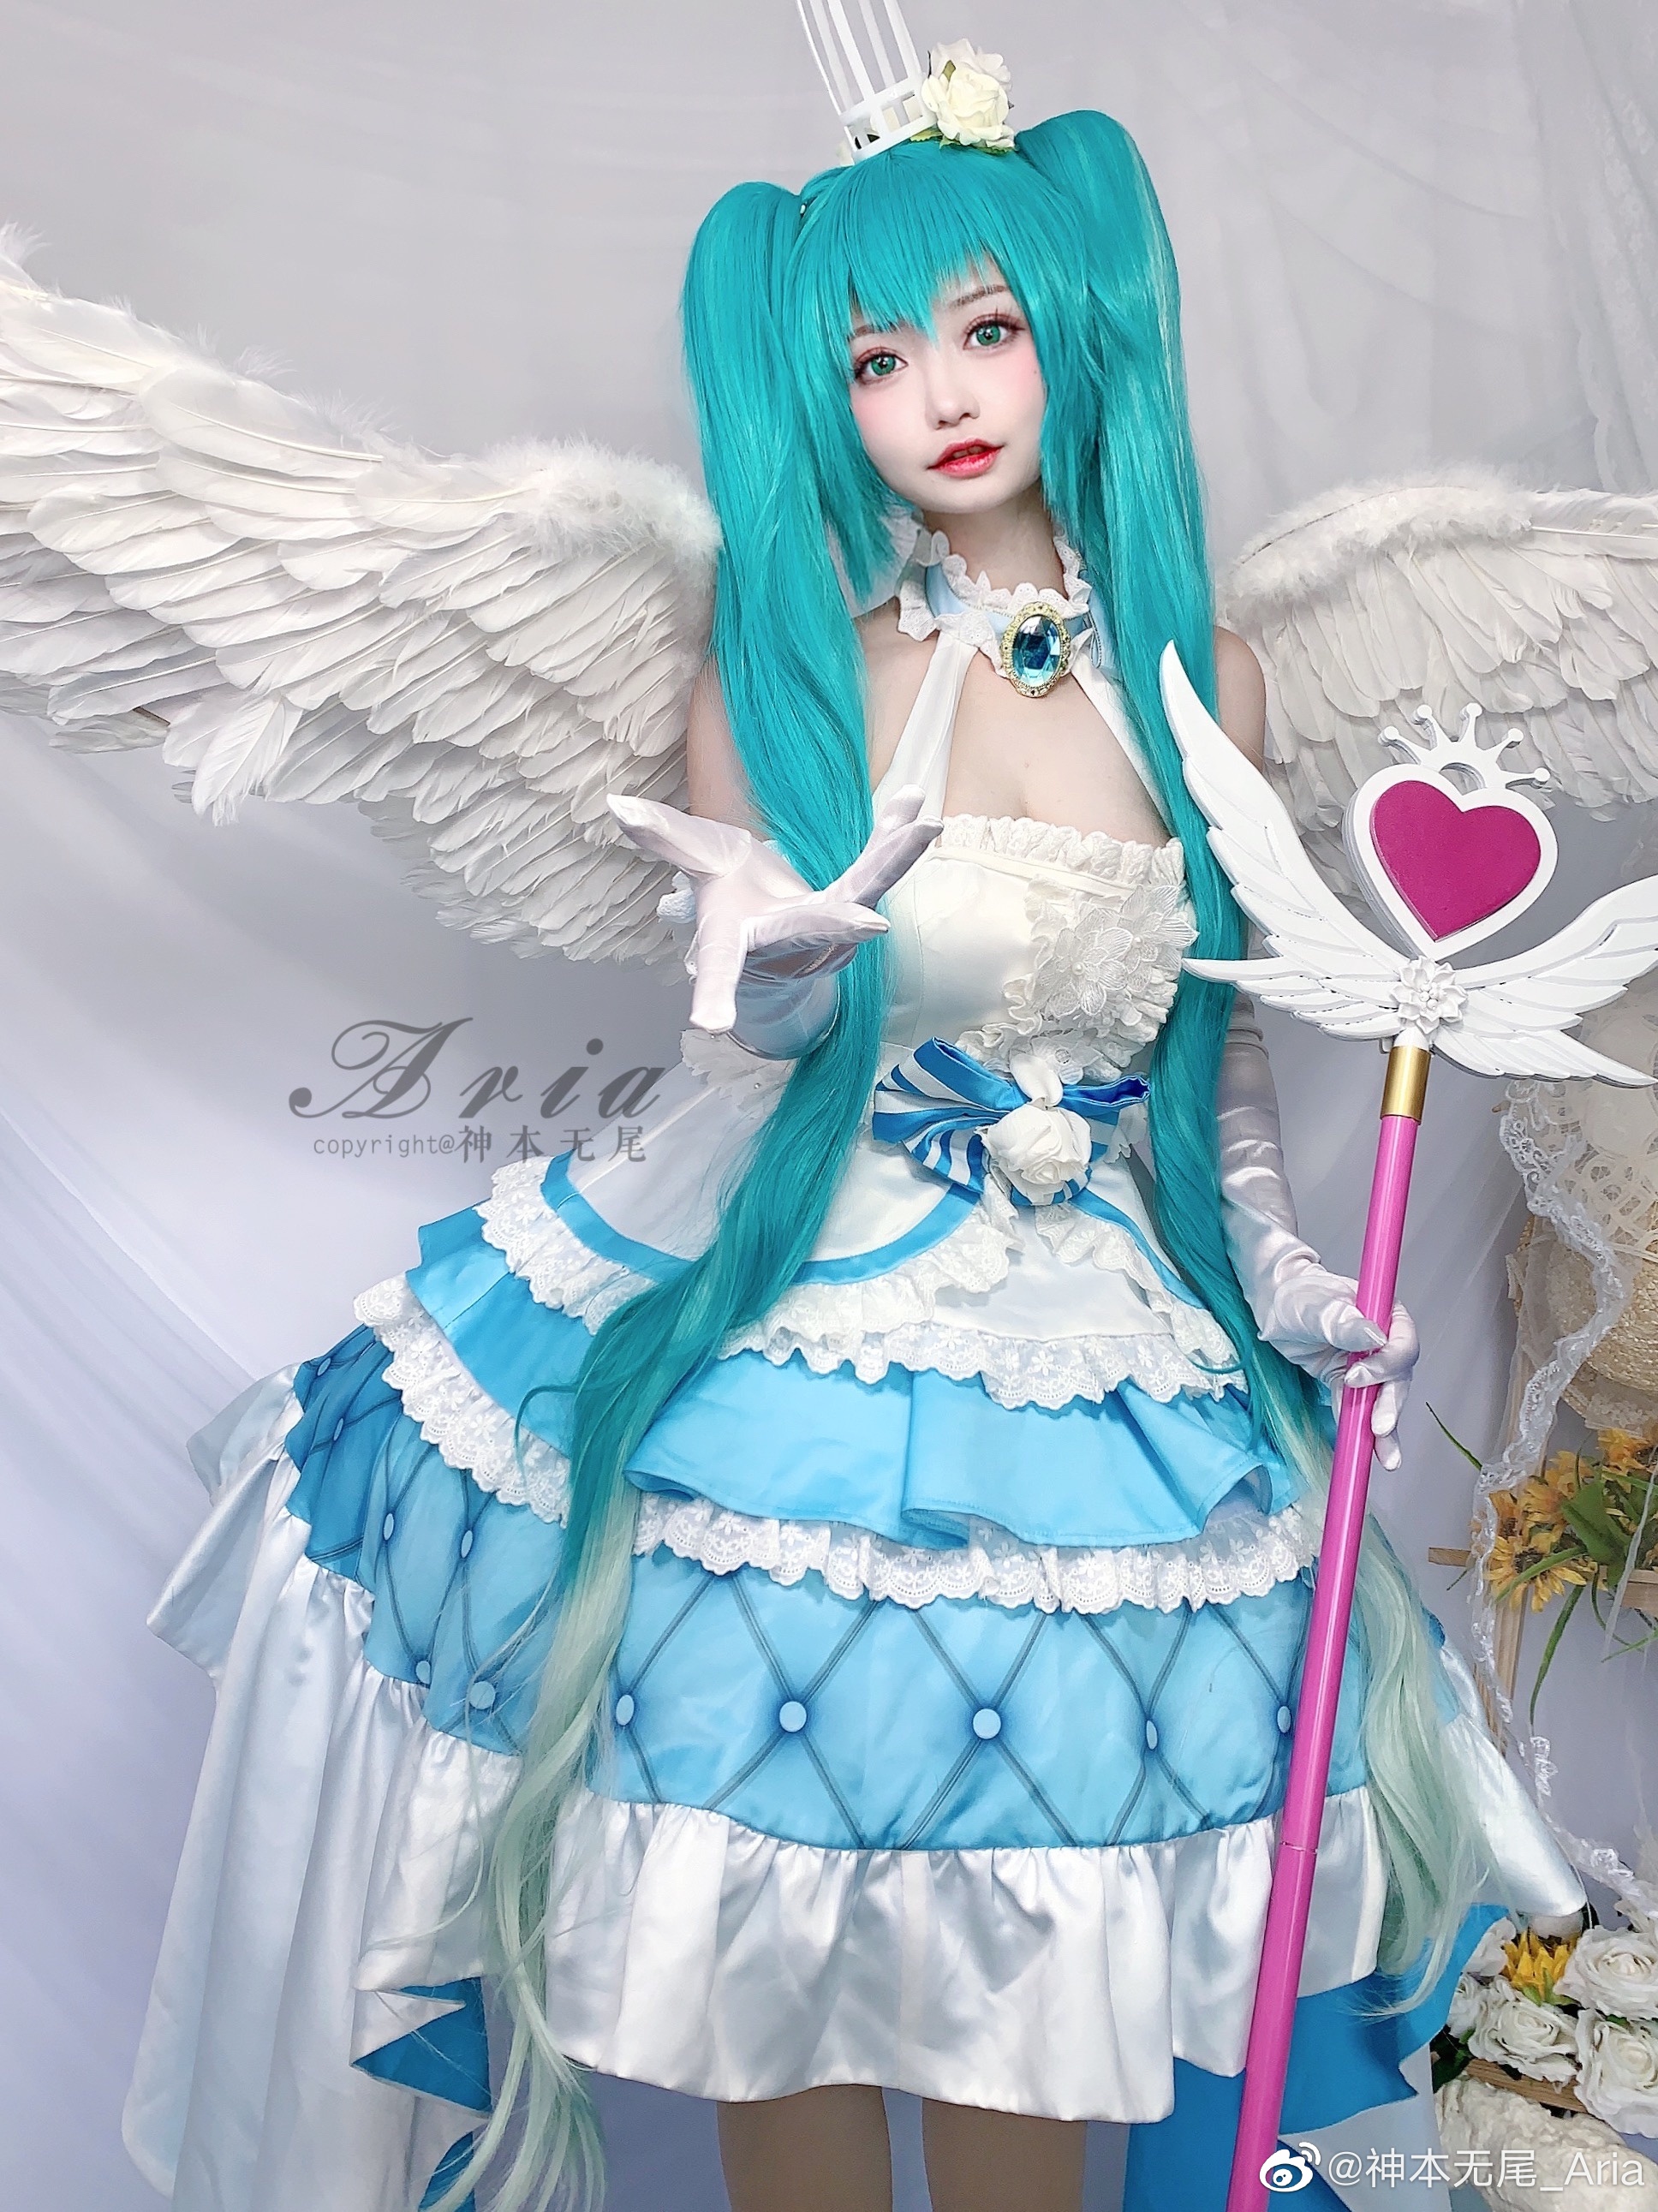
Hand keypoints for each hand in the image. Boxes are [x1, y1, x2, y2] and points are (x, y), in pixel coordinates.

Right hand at [609, 785, 940, 1034]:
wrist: (770, 919)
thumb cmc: (731, 900)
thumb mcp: (698, 867)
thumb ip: (665, 840)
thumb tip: (617, 806)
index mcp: (741, 942)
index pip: (721, 969)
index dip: (712, 994)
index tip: (709, 1024)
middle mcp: (790, 944)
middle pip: (815, 933)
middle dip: (842, 927)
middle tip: (872, 925)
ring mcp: (831, 930)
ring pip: (864, 895)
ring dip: (893, 860)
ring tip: (923, 825)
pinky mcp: (857, 904)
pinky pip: (877, 869)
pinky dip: (893, 837)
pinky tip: (910, 798)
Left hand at [1252, 1262, 1418, 1472]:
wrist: (1273, 1307)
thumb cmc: (1297, 1297)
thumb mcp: (1317, 1307)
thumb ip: (1344, 1323)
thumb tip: (1375, 1338)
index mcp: (1385, 1314)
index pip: (1402, 1344)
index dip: (1387, 1365)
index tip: (1358, 1377)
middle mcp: (1383, 1341)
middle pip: (1397, 1377)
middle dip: (1389, 1405)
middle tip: (1379, 1428)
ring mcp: (1367, 1364)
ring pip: (1382, 1398)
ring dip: (1383, 1427)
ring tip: (1386, 1456)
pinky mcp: (1348, 1381)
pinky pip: (1358, 1406)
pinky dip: (1361, 1427)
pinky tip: (1367, 1450)